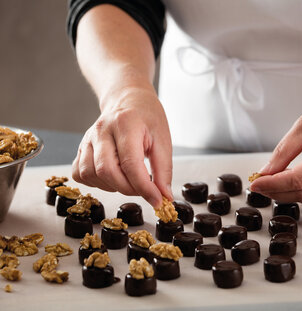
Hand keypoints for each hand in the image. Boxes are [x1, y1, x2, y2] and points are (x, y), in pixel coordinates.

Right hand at [72, 85, 171, 208]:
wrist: (129, 100)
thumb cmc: (147, 118)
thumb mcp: (163, 140)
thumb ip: (163, 170)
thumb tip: (164, 196)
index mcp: (125, 124)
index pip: (130, 164)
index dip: (144, 188)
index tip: (157, 200)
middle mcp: (101, 130)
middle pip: (107, 171)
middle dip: (128, 189)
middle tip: (144, 189)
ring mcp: (87, 139)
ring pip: (90, 174)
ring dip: (112, 186)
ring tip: (129, 180)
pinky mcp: (81, 148)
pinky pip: (80, 173)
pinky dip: (96, 182)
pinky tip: (112, 177)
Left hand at [250, 73, 301, 202]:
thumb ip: (284, 150)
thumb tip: (266, 171)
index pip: (298, 180)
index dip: (273, 185)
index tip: (255, 183)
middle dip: (276, 192)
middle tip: (257, 184)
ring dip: (287, 192)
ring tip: (268, 183)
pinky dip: (300, 188)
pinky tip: (286, 180)